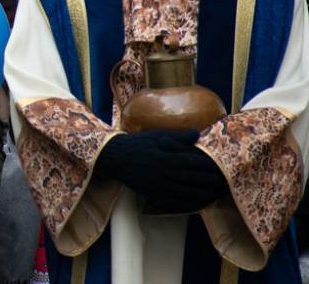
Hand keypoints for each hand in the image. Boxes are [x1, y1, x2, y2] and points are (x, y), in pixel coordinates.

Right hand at [96, 128, 228, 212]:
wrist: (117, 158)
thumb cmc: (138, 144)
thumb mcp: (158, 135)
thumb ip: (179, 137)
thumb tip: (197, 134)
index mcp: (172, 158)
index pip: (203, 165)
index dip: (216, 166)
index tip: (222, 166)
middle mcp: (170, 175)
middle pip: (204, 181)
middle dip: (215, 180)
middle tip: (221, 179)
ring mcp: (165, 189)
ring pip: (197, 195)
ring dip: (208, 193)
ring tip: (213, 189)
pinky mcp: (159, 197)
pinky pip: (184, 206)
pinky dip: (196, 204)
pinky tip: (199, 199)